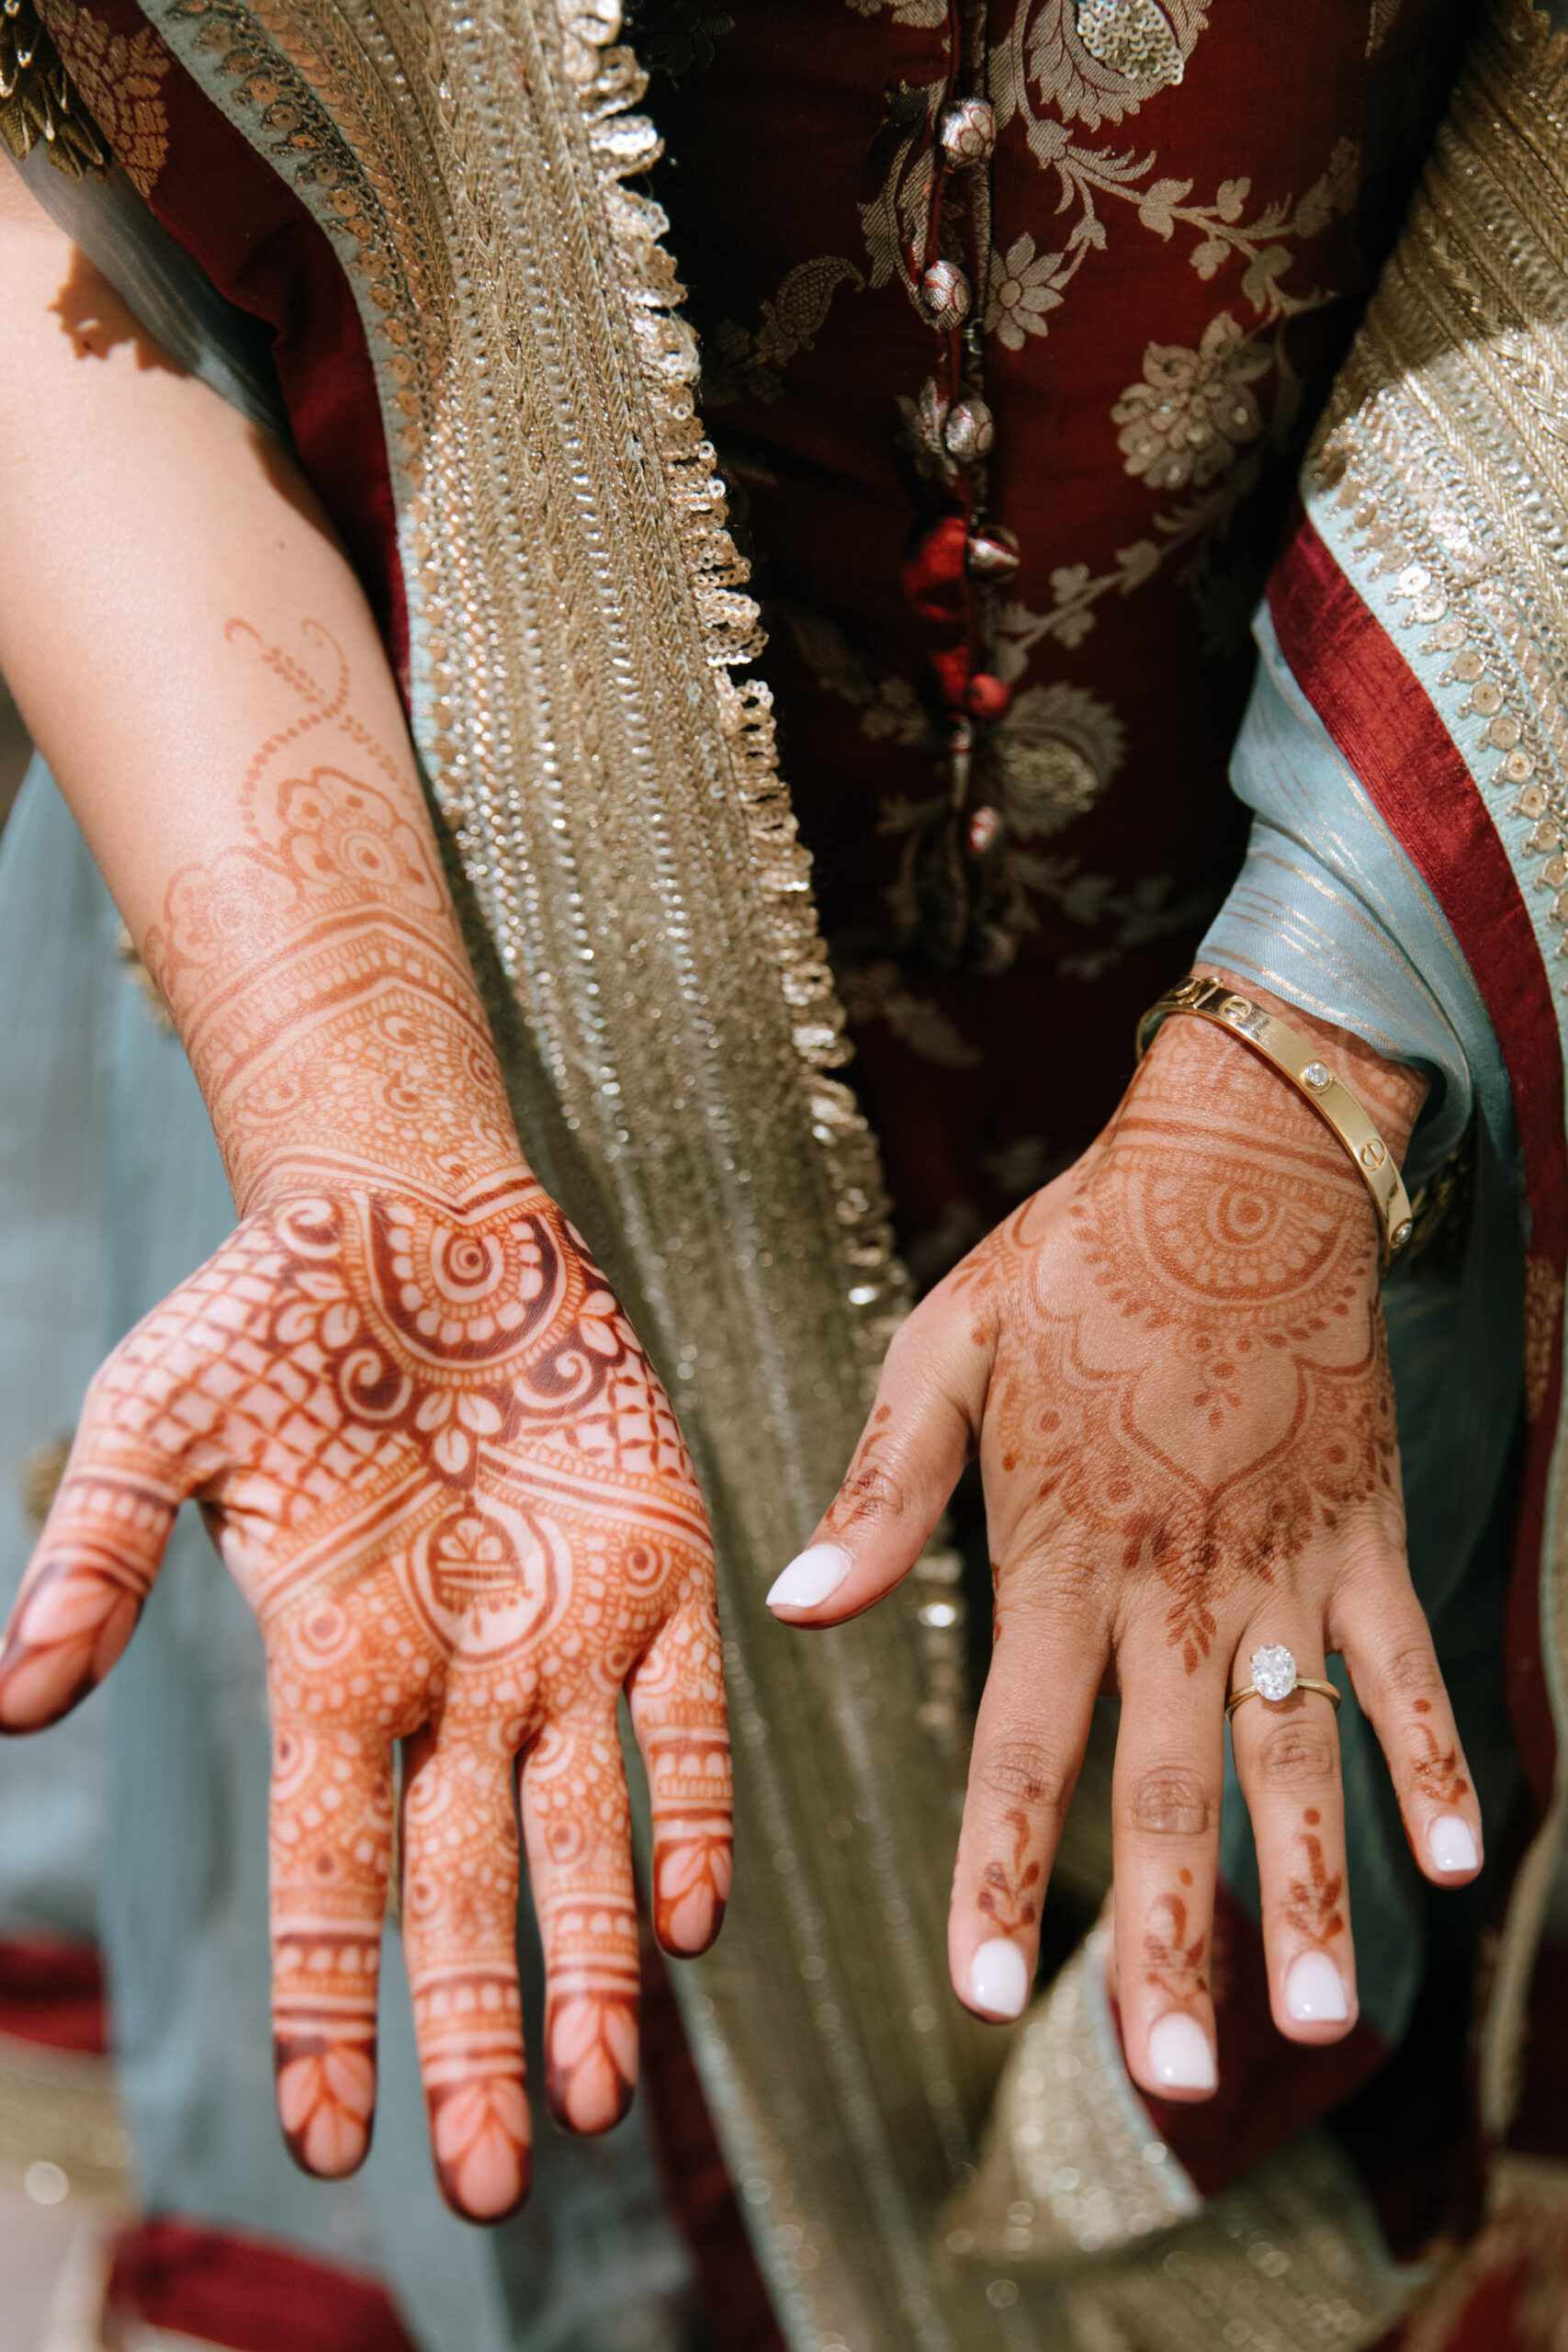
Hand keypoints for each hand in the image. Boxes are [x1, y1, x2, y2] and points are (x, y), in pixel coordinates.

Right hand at [0, 1175, 729, 2218]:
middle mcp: (452, 1678)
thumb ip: (98, 1554)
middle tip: (493, 2182)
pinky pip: (684, 1718)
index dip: (327, 2004)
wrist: (416, 1216)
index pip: (330, 1869)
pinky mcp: (657, 1565)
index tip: (328, 2137)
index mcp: (331, 1663)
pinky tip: (690, 1922)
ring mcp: (563, 1632)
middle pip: (461, 1891)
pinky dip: (688, 1814)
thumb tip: (12, 1702)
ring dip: (591, 1967)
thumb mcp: (161, 1423)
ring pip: (580, 1837)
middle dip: (474, 2035)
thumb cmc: (272, 1311)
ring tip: (599, 2103)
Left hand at [768, 996, 1480, 2100]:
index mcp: (1054, 1557)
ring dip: (1313, 1891)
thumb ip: (882, 1490)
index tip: (984, 2003)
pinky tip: (1456, 1859)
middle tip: (1169, 2083)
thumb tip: (796, 1607)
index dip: (999, 1880)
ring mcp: (1279, 1566)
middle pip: (1168, 1794)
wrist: (1231, 1172)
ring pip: (1297, 1756)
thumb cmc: (1070, 1263)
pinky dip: (1432, 1757)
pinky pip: (1405, 1663)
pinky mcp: (1360, 1531)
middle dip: (1168, 1944)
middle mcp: (1169, 1587)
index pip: (1019, 1752)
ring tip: (1323, 2020)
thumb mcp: (945, 1352)